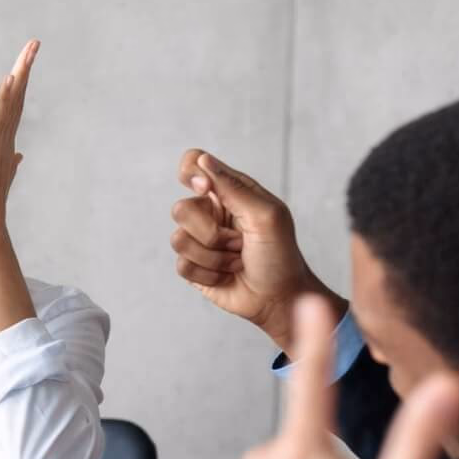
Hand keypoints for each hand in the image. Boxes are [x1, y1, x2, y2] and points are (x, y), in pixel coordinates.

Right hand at [170, 150, 343, 354]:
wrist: (280, 298)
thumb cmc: (280, 255)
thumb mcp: (265, 215)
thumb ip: (233, 187)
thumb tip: (204, 159)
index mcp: (230, 192)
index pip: (195, 164)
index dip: (192, 175)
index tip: (206, 191)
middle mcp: (211, 213)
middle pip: (181, 209)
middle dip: (210, 232)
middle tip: (238, 242)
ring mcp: (200, 240)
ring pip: (179, 240)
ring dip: (213, 257)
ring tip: (236, 261)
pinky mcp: (194, 266)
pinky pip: (181, 265)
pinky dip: (208, 273)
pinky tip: (226, 276)